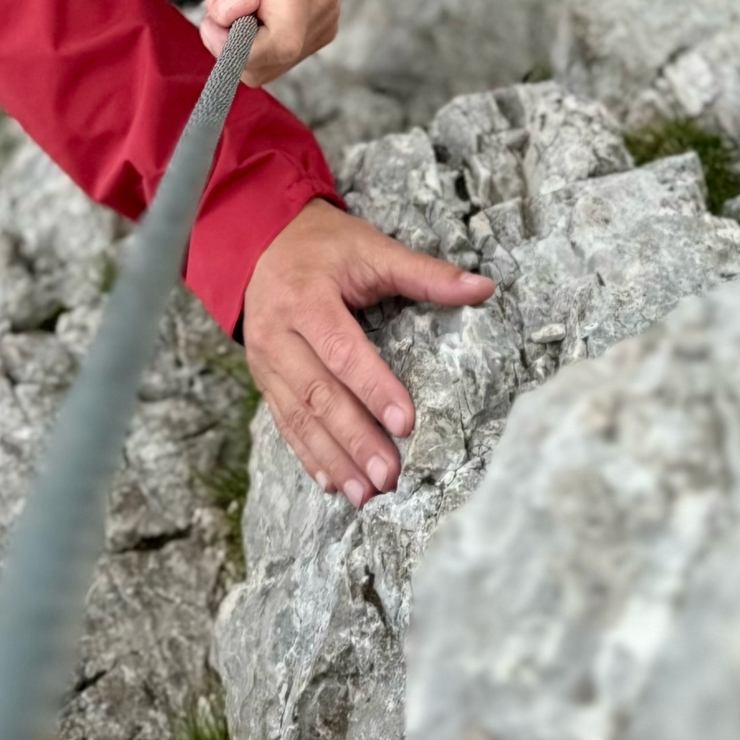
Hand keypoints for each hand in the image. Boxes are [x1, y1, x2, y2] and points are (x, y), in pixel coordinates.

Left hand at [174, 0, 338, 81]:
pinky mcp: (322, 24)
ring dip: (247, 47)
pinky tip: (252, 13)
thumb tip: (234, 14)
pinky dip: (260, 45)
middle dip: (237, 48)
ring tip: (235, 4)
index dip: (239, 50)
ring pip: (280, 62)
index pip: (280, 43)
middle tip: (217, 10)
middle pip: (279, 58)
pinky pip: (285, 56)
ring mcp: (326, 11)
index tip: (213, 22)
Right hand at [242, 198, 493, 502]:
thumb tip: (483, 287)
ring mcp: (265, 363)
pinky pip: (285, 424)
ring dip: (333, 460)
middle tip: (390, 476)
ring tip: (367, 495)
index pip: (342, 350)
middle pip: (319, 394)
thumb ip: (424, 272)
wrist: (256, 244)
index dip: (374, 387)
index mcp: (306, 298)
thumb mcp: (371, 247)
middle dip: (355, 439)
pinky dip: (309, 457)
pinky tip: (332, 485)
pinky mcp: (263, 380)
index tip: (406, 423)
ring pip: (299, 418)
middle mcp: (278, 335)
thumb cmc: (323, 246)